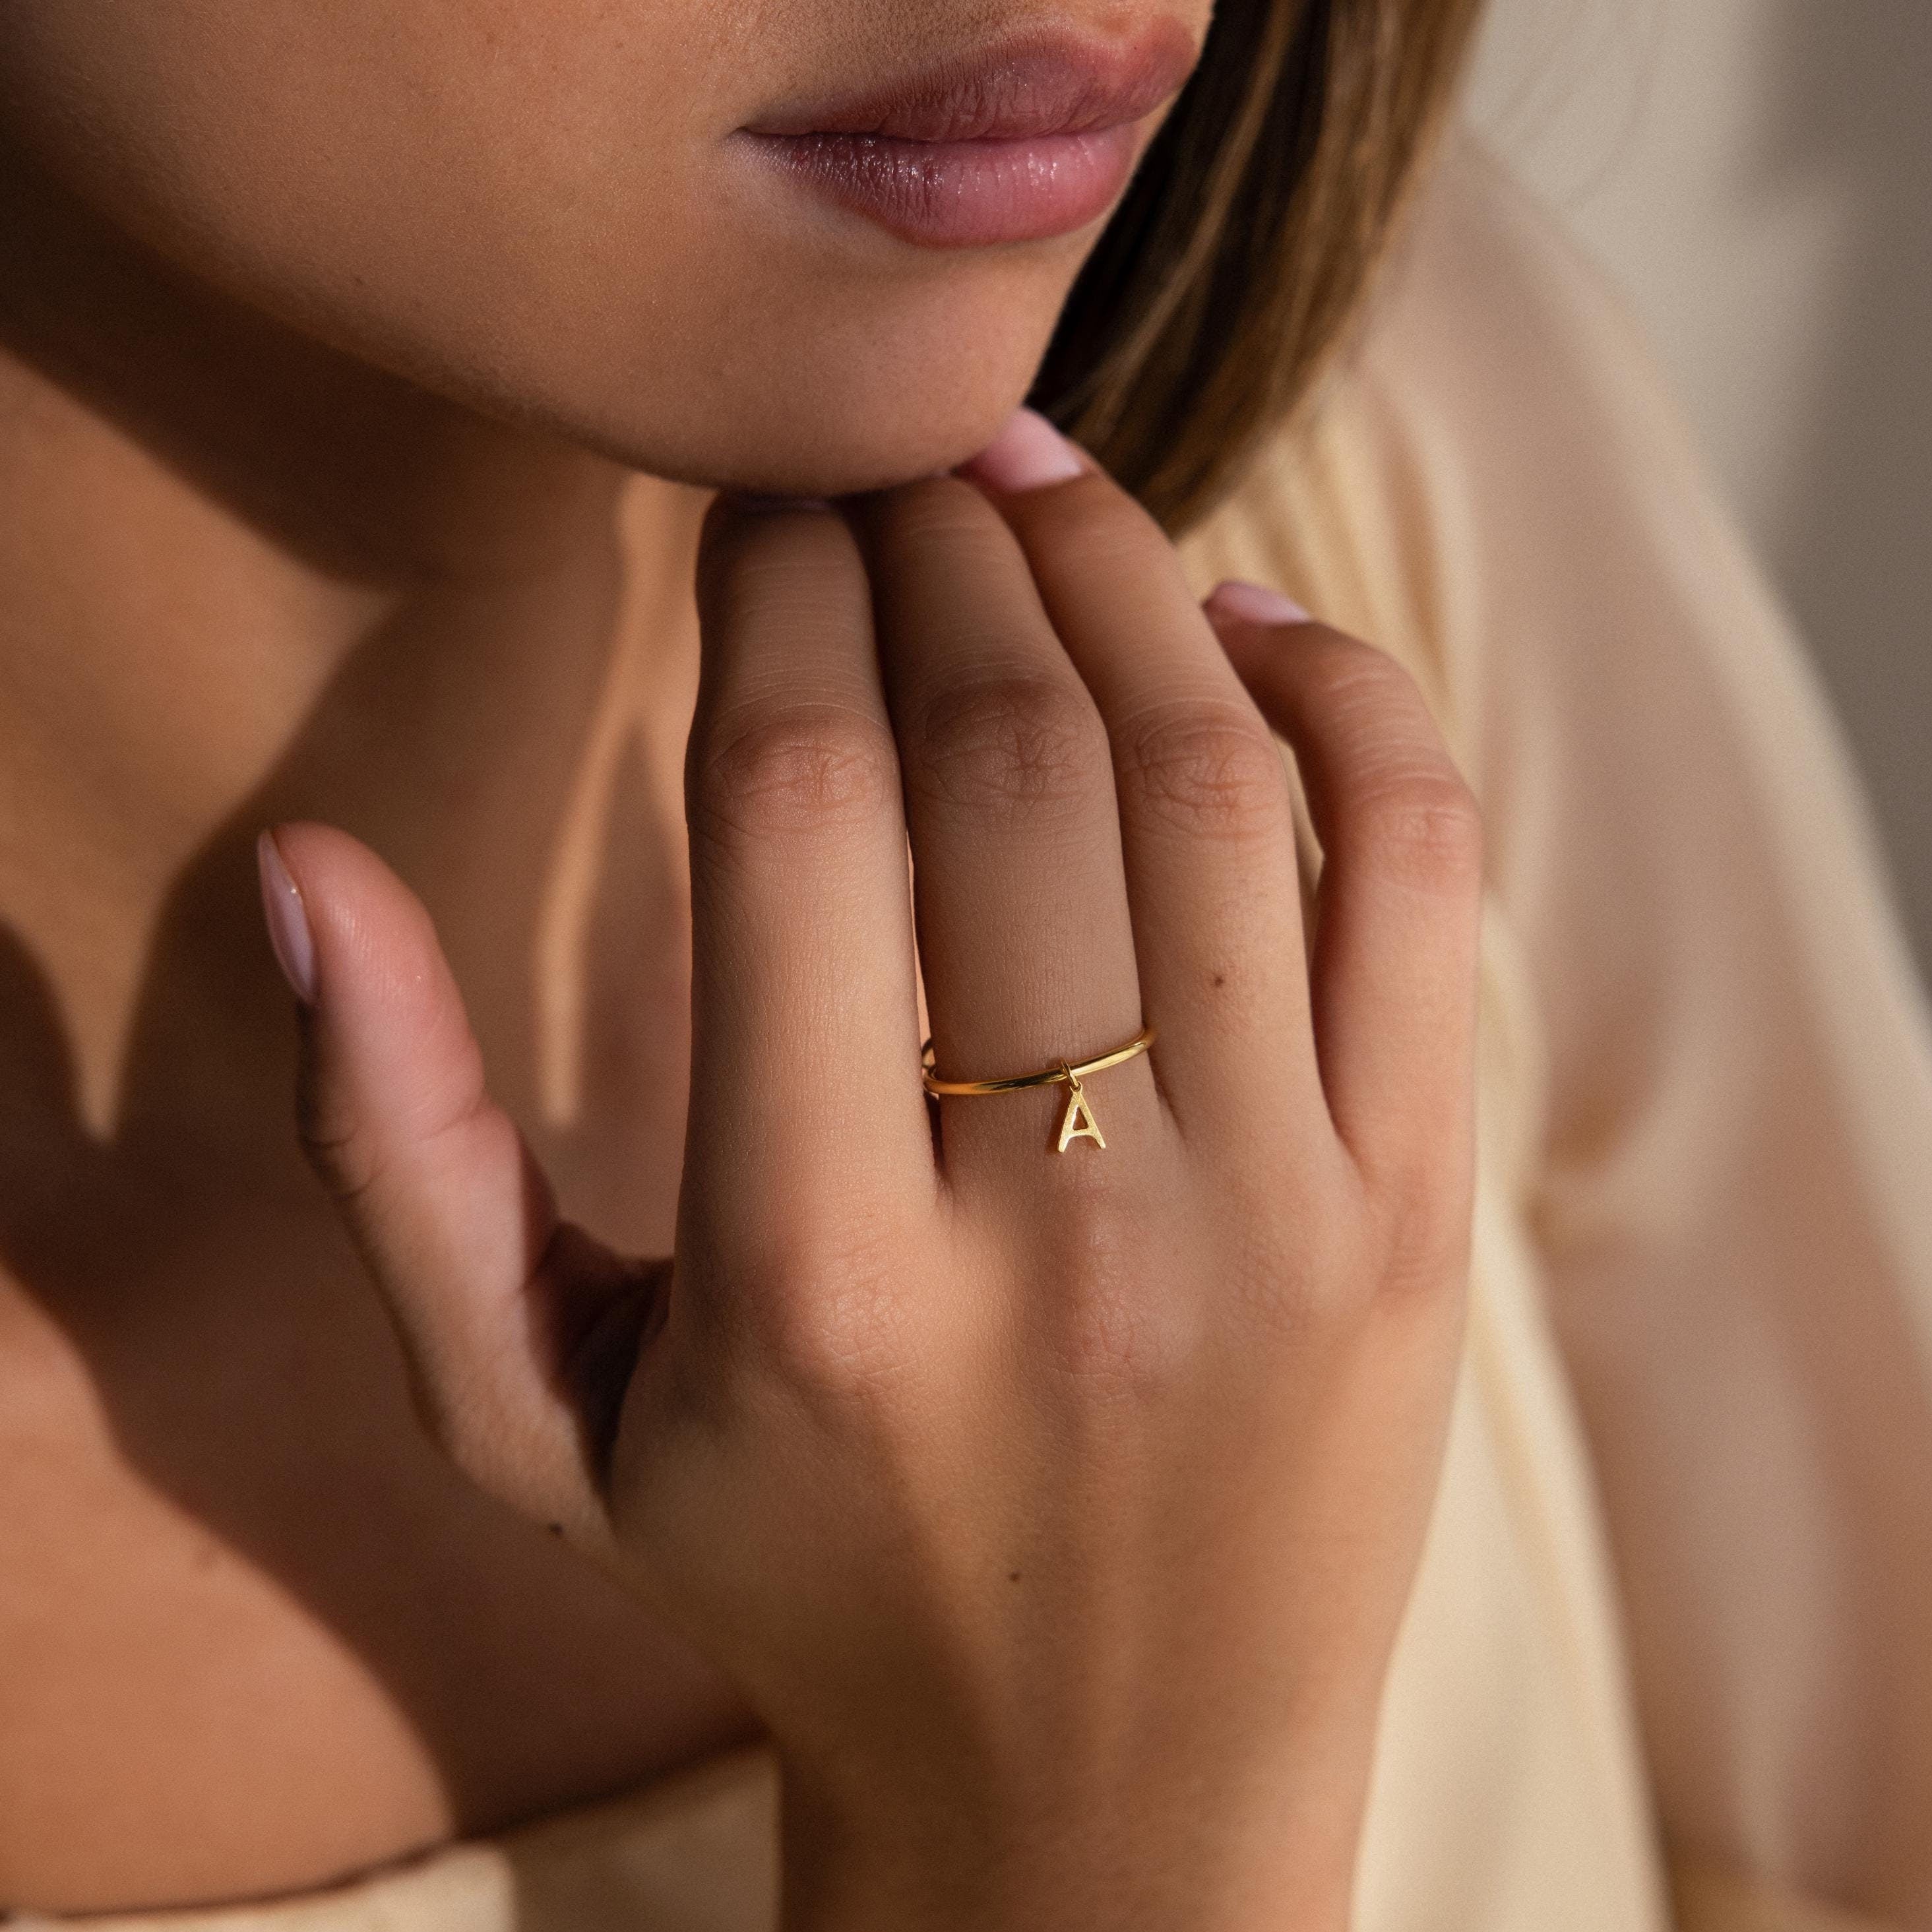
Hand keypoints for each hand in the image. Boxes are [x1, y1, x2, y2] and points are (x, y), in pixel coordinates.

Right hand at [256, 409, 1483, 1930]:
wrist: (1101, 1789)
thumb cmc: (796, 1579)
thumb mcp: (538, 1419)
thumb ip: (400, 1156)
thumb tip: (309, 877)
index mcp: (815, 1279)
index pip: (795, 812)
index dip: (772, 603)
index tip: (759, 519)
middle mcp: (1066, 1235)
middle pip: (1011, 754)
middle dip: (940, 545)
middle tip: (898, 464)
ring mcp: (1278, 1217)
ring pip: (1213, 775)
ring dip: (1119, 577)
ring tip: (1038, 491)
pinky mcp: (1416, 1215)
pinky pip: (1412, 871)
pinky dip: (1340, 699)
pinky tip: (1239, 630)